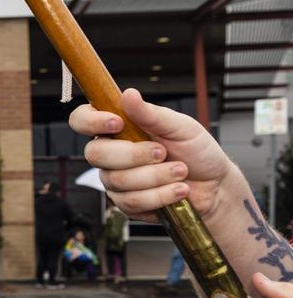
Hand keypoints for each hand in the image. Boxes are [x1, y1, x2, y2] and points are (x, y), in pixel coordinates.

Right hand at [68, 87, 241, 221]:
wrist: (214, 186)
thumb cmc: (197, 151)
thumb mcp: (180, 127)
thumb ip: (152, 114)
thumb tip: (128, 94)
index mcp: (117, 128)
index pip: (82, 120)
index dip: (91, 121)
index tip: (117, 123)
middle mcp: (110, 153)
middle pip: (95, 154)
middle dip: (133, 155)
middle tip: (163, 152)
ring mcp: (115, 179)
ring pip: (117, 180)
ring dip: (155, 177)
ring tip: (180, 171)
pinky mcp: (126, 203)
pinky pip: (132, 201)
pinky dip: (160, 195)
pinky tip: (178, 190)